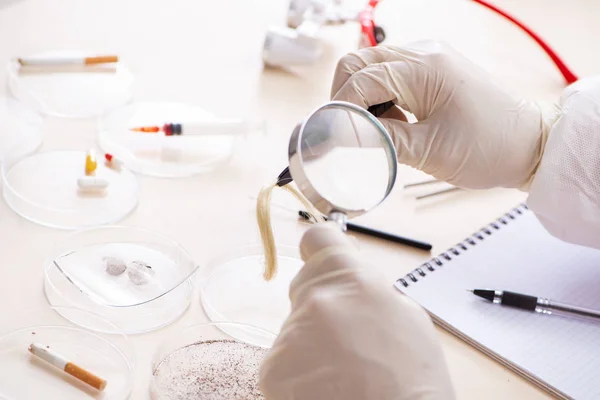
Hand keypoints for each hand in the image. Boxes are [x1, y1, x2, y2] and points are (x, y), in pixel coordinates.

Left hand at [259, 223, 454, 399]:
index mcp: (355, 280)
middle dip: (320, 310)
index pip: (318, 239)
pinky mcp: (273, 368)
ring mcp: (291, 335)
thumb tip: (350, 286)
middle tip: (348, 343)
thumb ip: (370, 292)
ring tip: (342, 374)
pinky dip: (297, 375)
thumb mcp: (408, 320)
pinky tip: (324, 389)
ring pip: (294, 331)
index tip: (322, 263)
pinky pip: (282, 362)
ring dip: (310, 347)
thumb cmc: (414, 383)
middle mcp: (318, 300)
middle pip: (306, 291)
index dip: (319, 251)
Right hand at [330, 40, 559, 189]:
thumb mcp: (429, 151)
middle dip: (344, 97)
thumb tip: (343, 138)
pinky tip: (393, 123)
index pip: (360, 79)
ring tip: (376, 131)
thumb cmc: (490, 147)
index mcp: (424, 68)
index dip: (339, 108)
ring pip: (372, 68)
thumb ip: (381, 141)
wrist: (529, 144)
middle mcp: (424, 53)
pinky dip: (380, 98)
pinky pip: (391, 76)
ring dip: (363, 98)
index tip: (330, 135)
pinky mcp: (433, 69)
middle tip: (346, 130)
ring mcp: (429, 58)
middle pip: (359, 63)